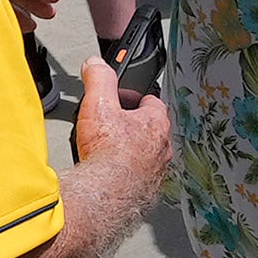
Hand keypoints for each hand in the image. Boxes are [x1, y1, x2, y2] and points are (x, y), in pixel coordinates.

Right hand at [68, 45, 173, 179]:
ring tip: (109, 151)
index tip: (125, 99)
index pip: (152, 103)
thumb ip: (98, 78)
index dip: (136, 98)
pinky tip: (110, 174)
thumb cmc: (108, 151)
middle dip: (132, 126)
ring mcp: (157, 171)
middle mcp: (162, 148)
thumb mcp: (99, 103)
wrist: (106, 193)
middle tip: (112, 126)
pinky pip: (139, 176)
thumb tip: (95, 64)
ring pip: (146, 154)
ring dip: (131, 151)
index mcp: (155, 123)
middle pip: (149, 129)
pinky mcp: (147, 190)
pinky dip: (128, 174)